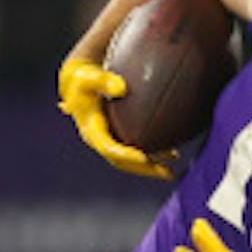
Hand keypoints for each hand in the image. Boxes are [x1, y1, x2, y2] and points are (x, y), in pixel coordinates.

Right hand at [58, 58, 170, 180]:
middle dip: (146, 169)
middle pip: (123, 162)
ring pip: (131, 161)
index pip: (109, 148)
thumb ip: (103, 80)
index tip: (145, 158)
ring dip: (152, 166)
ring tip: (173, 171)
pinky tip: (173, 154)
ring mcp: (109, 141)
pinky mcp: (118, 136)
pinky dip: (154, 153)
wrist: (78, 83)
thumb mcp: (89, 77)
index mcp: (92, 131)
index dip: (126, 155)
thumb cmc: (85, 78)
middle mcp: (100, 141)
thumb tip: (122, 87)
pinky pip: (137, 150)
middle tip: (168, 174)